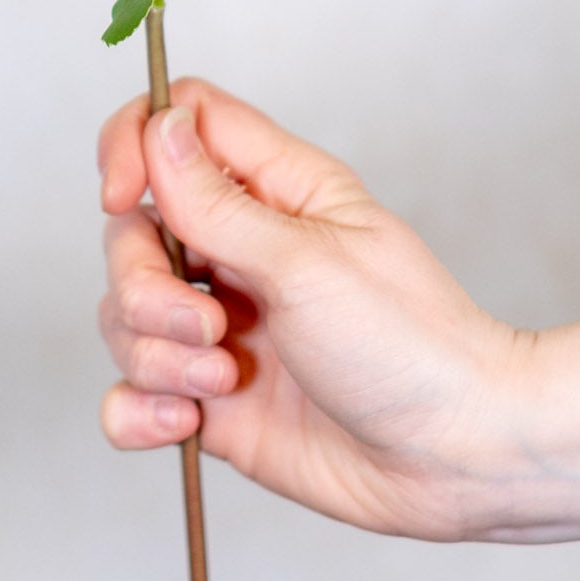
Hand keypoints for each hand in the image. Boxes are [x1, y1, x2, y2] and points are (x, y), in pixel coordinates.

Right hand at [96, 78, 529, 539]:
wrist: (456, 460)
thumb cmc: (411, 343)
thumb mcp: (307, 263)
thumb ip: (217, 204)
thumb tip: (159, 127)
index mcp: (274, 188)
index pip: (176, 121)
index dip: (135, 143)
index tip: (123, 196)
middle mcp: (239, 248)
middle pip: (132, 229)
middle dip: (144, 284)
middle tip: (204, 325)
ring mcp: (221, 324)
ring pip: (124, 312)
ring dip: (153, 353)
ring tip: (220, 381)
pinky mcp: (210, 397)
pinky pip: (131, 392)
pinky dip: (138, 410)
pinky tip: (184, 423)